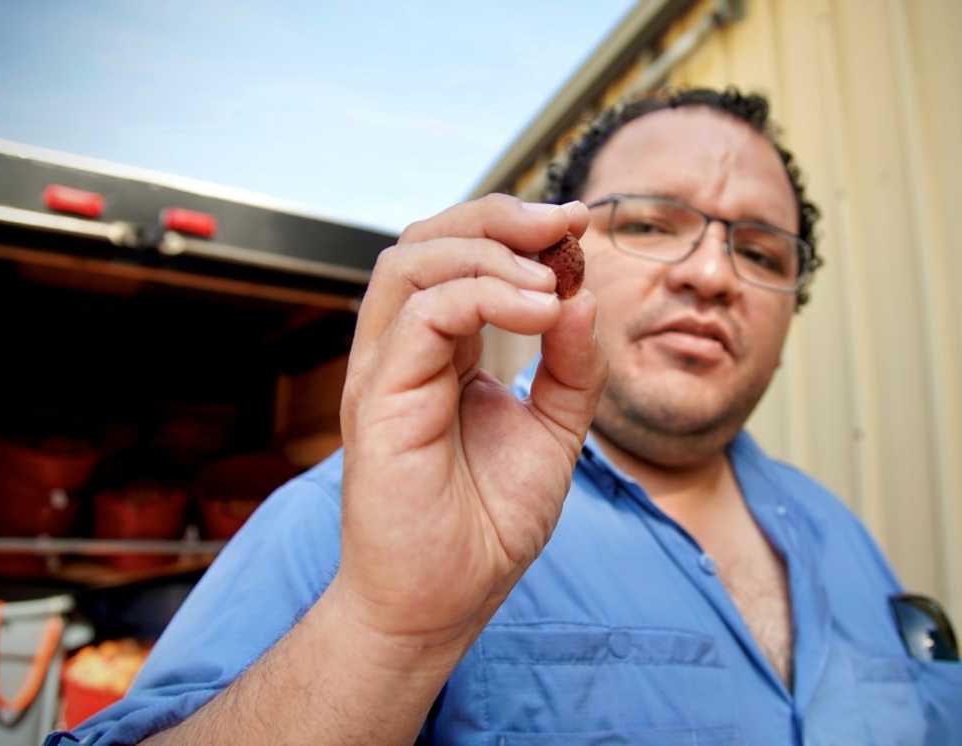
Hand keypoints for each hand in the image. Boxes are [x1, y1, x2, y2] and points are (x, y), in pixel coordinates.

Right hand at [333, 194, 605, 651]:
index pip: (460, 258)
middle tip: (564, 224)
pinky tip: (540, 312)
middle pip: (427, 240)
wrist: (444, 602)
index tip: (579, 226)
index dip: (516, 230)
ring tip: (550, 276)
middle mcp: (405, 350)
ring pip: (411, 262)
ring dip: (488, 249)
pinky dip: (483, 296)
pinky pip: (422, 314)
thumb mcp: (554, 433)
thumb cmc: (485, 526)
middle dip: (500, 216)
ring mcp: (385, 370)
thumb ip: (572, 367)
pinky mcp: (379, 398)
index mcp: (442, 352)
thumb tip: (582, 295)